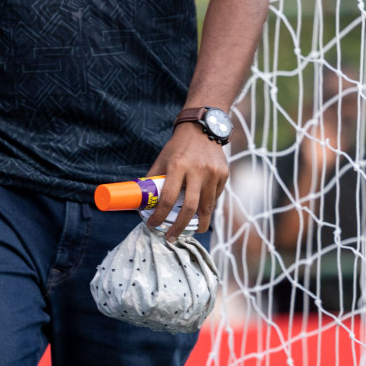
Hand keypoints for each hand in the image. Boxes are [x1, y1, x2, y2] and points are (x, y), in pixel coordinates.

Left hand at [145, 121, 228, 237]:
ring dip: (198, 223)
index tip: (153, 226)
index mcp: (177, 166)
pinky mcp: (224, 175)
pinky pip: (215, 197)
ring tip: (190, 232)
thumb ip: (153, 179)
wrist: (202, 128)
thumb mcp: (162, 159)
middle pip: (190, 208)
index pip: (168, 198)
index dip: (159, 216)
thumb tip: (141, 201)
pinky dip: (207, 206)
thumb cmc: (178, 147)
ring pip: (206, 207)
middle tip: (171, 238)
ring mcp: (213, 173)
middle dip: (180, 227)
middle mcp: (197, 170)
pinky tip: (201, 209)